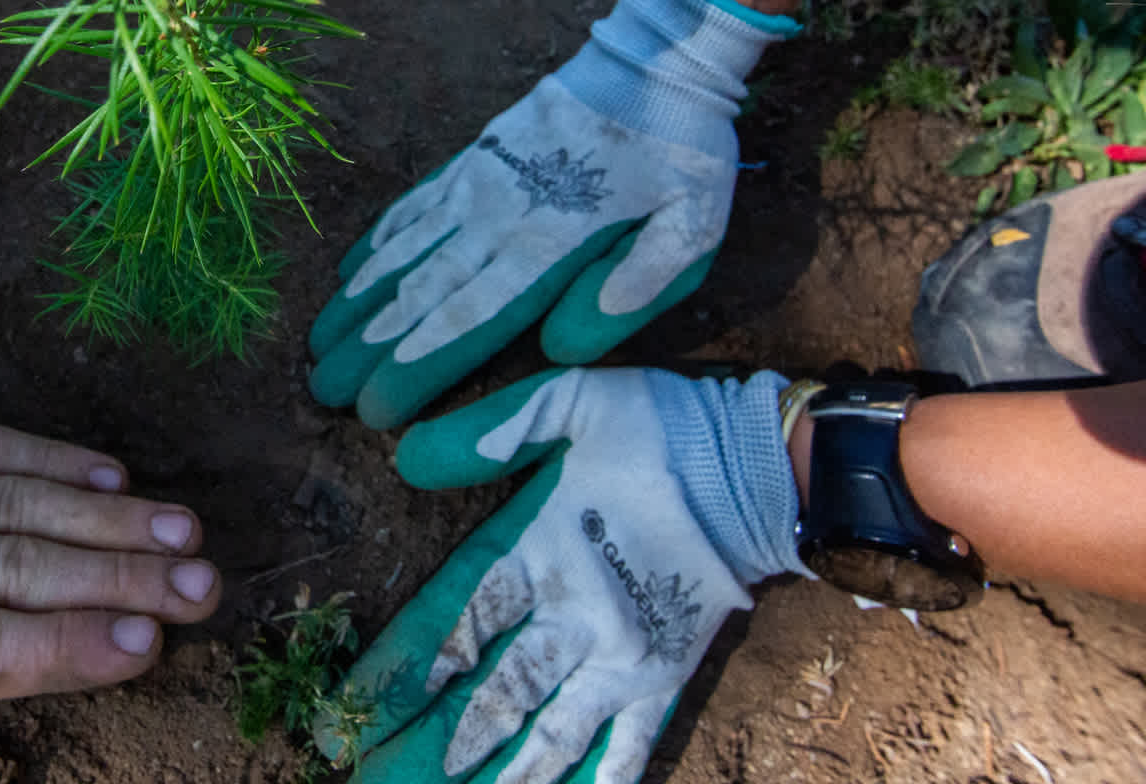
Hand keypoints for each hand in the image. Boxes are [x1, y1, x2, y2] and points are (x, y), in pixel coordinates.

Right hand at [309, 0, 794, 427]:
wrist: (656, 55)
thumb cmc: (681, 150)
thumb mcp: (691, 225)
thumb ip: (635, 286)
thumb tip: (561, 345)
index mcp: (548, 242)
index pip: (467, 318)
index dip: (416, 367)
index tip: (376, 409)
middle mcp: (497, 214)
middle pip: (419, 292)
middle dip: (368, 347)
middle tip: (323, 390)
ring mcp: (479, 182)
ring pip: (403, 249)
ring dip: (358, 299)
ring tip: (318, 341)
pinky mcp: (476, 156)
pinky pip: (413, 205)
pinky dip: (378, 240)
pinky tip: (350, 269)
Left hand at [329, 367, 803, 783]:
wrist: (760, 469)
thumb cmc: (662, 428)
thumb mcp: (569, 400)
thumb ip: (494, 429)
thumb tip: (408, 453)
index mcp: (543, 552)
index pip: (467, 618)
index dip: (420, 661)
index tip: (384, 698)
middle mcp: (576, 616)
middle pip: (501, 691)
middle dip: (454, 736)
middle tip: (405, 771)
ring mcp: (622, 657)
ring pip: (554, 732)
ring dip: (512, 773)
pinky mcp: (666, 677)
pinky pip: (629, 748)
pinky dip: (599, 781)